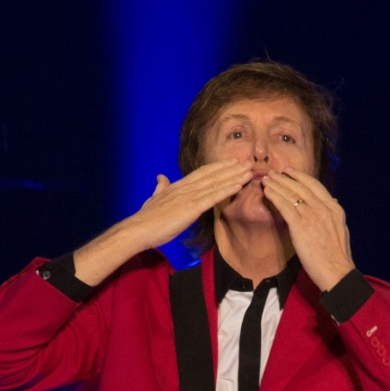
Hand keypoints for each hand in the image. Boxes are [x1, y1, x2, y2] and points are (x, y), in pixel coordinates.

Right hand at [130, 159, 253, 249]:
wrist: (139, 229)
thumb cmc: (146, 218)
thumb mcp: (154, 198)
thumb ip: (160, 187)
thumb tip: (160, 177)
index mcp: (178, 186)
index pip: (202, 173)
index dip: (218, 166)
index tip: (232, 161)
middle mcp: (186, 187)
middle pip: (213, 174)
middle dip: (232, 168)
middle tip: (249, 162)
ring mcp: (189, 197)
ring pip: (216, 183)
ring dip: (234, 177)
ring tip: (250, 171)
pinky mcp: (191, 208)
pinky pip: (213, 197)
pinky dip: (227, 190)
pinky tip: (239, 186)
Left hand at [262, 168, 354, 291]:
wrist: (336, 271)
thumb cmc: (337, 256)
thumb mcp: (341, 229)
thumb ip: (335, 214)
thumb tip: (333, 201)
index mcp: (333, 208)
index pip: (315, 186)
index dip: (301, 177)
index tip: (290, 172)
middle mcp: (323, 208)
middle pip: (301, 187)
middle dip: (285, 178)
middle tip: (273, 172)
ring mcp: (311, 215)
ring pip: (291, 194)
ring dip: (277, 185)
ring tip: (266, 179)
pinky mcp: (300, 226)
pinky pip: (285, 206)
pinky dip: (275, 197)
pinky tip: (267, 192)